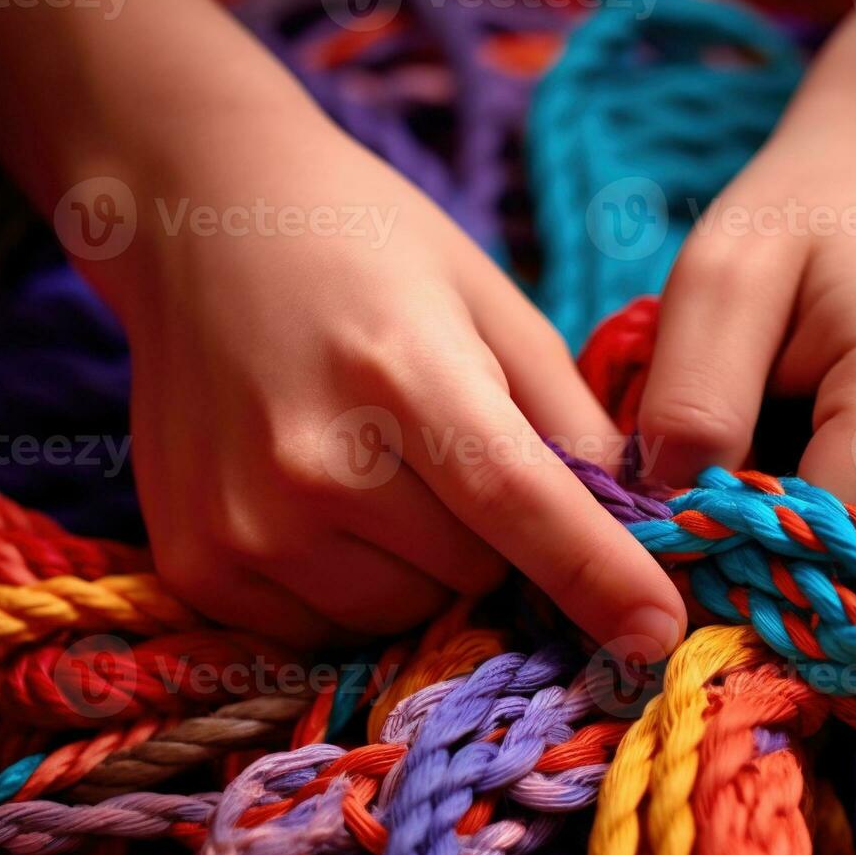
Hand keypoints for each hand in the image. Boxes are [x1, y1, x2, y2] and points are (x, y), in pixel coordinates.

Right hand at [120, 133, 684, 649]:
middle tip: (444, 454)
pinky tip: (321, 503)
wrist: (199, 220)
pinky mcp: (195, 566)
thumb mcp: (489, 302)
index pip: (520, 503)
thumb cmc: (366, 249)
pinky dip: (351, 587)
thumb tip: (639, 518)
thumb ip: (568, 413)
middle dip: (493, 538)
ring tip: (378, 471)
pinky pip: (324, 630)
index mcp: (400, 373)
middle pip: (471, 574)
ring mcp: (243, 524)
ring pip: (402, 613)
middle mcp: (311, 461)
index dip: (601, 576)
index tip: (659, 634)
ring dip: (420, 568)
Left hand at [638, 91, 855, 535]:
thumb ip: (692, 399)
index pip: (813, 544)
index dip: (729, 548)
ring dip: (798, 502)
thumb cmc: (821, 200)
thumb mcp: (727, 271)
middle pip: (840, 553)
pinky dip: (837, 488)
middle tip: (716, 437)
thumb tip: (669, 517)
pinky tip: (820, 418)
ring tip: (778, 406)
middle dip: (760, 524)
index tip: (666, 518)